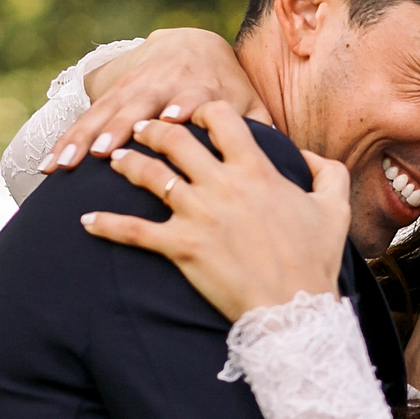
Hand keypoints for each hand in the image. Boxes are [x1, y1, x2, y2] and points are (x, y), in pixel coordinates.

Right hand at [44, 28, 271, 172]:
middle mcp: (163, 83)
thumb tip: (297, 161)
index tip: (174, 118)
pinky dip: (66, 141)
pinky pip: (85, 119)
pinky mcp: (110, 95)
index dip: (184, 104)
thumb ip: (264, 128)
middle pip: (138, 104)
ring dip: (81, 140)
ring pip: (104, 114)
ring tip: (61, 167)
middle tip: (102, 152)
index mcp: (202, 84)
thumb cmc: (228, 86)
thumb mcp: (248, 100)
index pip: (193, 93)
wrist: (188, 42)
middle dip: (119, 126)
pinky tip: (47, 166)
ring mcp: (133, 88)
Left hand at [80, 102, 348, 321]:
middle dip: (153, 129)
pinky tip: (85, 221)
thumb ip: (325, 172)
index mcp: (256, 170)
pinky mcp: (180, 247)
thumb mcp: (334, 208)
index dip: (203, 109)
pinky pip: (132, 231)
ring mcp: (197, 215)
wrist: (294, 310)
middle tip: (142, 129)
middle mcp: (222, 184)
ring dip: (127, 163)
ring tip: (114, 159)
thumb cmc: (315, 260)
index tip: (192, 112)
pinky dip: (105, 225)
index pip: (221, 118)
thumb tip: (304, 154)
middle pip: (175, 139)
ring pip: (149, 175)